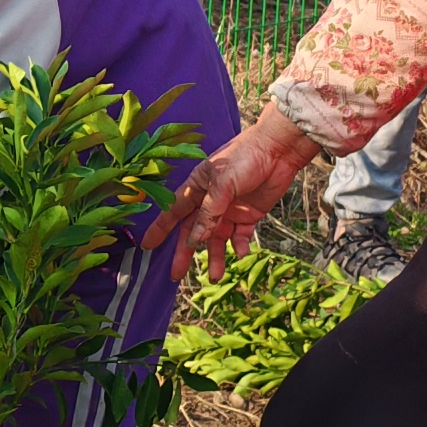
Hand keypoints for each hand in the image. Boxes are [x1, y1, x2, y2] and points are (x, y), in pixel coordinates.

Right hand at [150, 113, 322, 279]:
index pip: (173, 212)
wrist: (279, 150)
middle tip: (177, 275)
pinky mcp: (248, 215)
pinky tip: (242, 253)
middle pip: (193, 231)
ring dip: (216, 257)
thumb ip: (208, 213)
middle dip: (185, 253)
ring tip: (217, 276)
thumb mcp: (222, 184)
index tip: (147, 247)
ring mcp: (229, 210)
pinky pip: (240, 237)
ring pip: (217, 239)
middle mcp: (210, 201)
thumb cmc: (245, 158)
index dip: (160, 230)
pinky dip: (240, 247)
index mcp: (197, 188)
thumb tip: (194, 240)